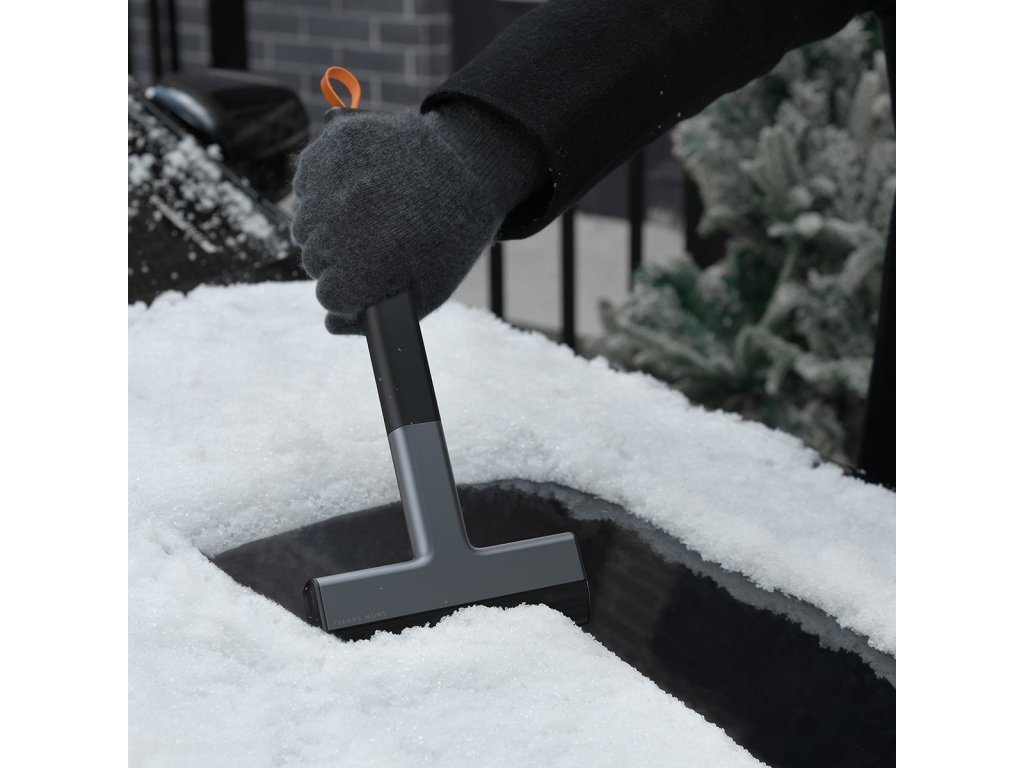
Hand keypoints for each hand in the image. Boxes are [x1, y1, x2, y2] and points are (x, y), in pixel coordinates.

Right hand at [291, 104, 543, 333]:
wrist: (467, 169)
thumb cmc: (448, 238)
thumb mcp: (426, 291)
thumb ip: (375, 318)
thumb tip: (330, 324)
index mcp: (368, 264)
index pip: (330, 295)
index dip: (353, 291)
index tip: (372, 278)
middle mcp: (342, 222)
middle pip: (314, 260)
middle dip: (342, 259)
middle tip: (378, 243)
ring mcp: (332, 181)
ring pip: (305, 224)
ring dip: (329, 225)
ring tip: (370, 215)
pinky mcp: (330, 147)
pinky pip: (306, 184)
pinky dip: (325, 189)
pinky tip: (360, 188)